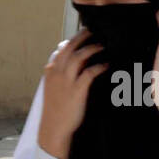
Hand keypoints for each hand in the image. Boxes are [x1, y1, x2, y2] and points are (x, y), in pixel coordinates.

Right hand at [38, 30, 106, 158]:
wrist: (54, 128)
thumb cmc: (58, 109)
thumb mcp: (55, 88)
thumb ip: (63, 74)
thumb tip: (77, 64)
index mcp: (51, 70)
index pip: (62, 48)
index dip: (74, 39)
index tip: (86, 33)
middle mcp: (56, 72)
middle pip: (70, 48)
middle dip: (83, 37)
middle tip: (96, 30)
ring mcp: (66, 81)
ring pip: (79, 57)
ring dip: (92, 48)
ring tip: (104, 44)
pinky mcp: (76, 91)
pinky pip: (89, 73)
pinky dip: (99, 66)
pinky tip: (107, 64)